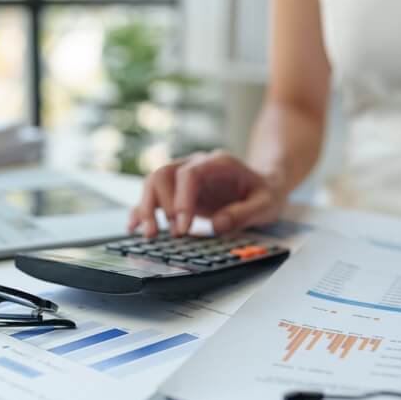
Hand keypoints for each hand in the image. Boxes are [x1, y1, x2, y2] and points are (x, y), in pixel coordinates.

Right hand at [127, 150, 284, 236]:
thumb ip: (244, 213)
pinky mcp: (178, 192)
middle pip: (163, 174)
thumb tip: (216, 225)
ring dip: (146, 208)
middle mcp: (196, 165)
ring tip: (151, 235)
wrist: (264, 185)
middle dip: (159, 205)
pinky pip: (153, 195)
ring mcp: (184, 177)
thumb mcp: (266, 204)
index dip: (181, 200)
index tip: (182, 228)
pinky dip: (142, 210)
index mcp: (217, 164)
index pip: (188, 175)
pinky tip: (134, 227)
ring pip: (153, 183)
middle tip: (168, 234)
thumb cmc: (265, 193)